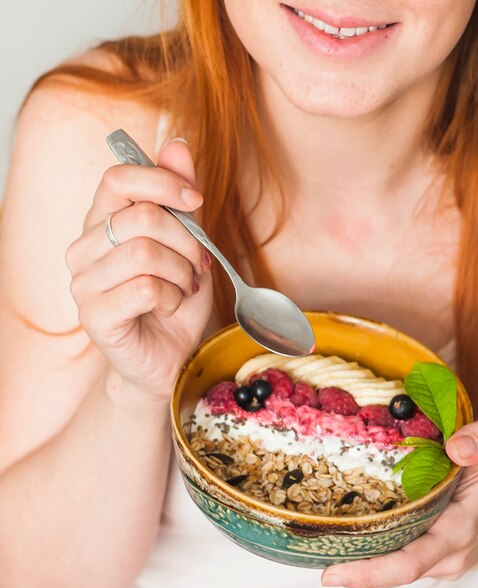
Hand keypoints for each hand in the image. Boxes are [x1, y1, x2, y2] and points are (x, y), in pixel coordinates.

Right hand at [66, 139, 213, 402]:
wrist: (170, 356)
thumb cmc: (176, 299)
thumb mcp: (188, 244)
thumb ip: (179, 197)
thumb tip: (177, 144)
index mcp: (102, 223)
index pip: (119, 178)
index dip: (164, 182)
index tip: (197, 201)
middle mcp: (83, 249)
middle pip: (143, 217)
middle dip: (188, 241)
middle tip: (197, 265)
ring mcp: (83, 284)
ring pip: (146, 254)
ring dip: (182, 272)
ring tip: (184, 288)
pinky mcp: (94, 316)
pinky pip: (146, 289)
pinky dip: (172, 298)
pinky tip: (170, 307)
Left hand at [321, 419, 477, 587]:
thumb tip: (455, 446)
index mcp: (460, 530)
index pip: (411, 561)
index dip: (371, 572)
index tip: (331, 574)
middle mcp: (450, 553)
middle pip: (393, 570)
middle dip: (351, 567)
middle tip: (305, 550)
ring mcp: (444, 556)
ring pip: (395, 565)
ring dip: (360, 559)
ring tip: (316, 540)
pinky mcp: (438, 550)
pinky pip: (401, 554)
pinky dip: (374, 549)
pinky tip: (347, 532)